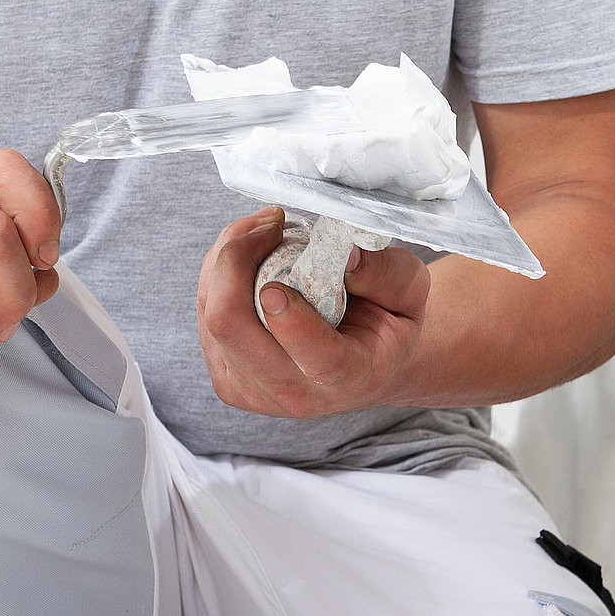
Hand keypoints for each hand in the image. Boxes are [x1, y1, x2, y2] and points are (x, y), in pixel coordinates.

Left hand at [196, 208, 429, 416]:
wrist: (363, 366)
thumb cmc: (386, 324)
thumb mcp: (409, 292)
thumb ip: (385, 272)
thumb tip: (343, 254)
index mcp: (350, 377)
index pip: (316, 357)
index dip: (290, 316)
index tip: (280, 270)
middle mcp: (295, 393)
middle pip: (232, 328)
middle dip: (236, 259)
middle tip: (270, 222)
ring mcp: (253, 391)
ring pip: (211, 315)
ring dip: (228, 259)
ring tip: (264, 232)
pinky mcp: (227, 378)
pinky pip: (205, 315)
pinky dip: (219, 276)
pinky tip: (248, 260)